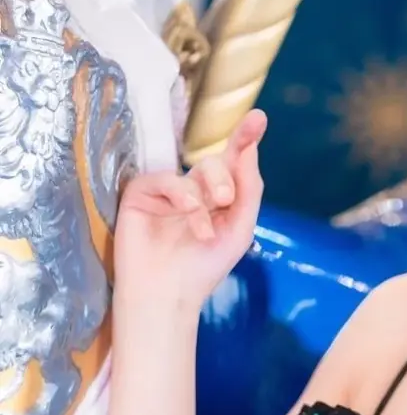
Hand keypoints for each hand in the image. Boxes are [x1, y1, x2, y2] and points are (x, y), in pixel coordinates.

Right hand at [115, 110, 266, 310]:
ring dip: (205, 197)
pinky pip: (164, 179)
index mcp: (220, 197)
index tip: (258, 119)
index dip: (245, 138)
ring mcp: (167, 191)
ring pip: (192, 170)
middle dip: (224, 179)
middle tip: (226, 200)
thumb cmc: (205, 266)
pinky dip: (180, 195)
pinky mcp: (141, 194)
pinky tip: (188, 215)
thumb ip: (248, 188)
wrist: (168, 295)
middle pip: (215, 163)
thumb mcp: (239, 228)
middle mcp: (194, 189)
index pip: (234, 162)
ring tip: (205, 229)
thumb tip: (249, 148)